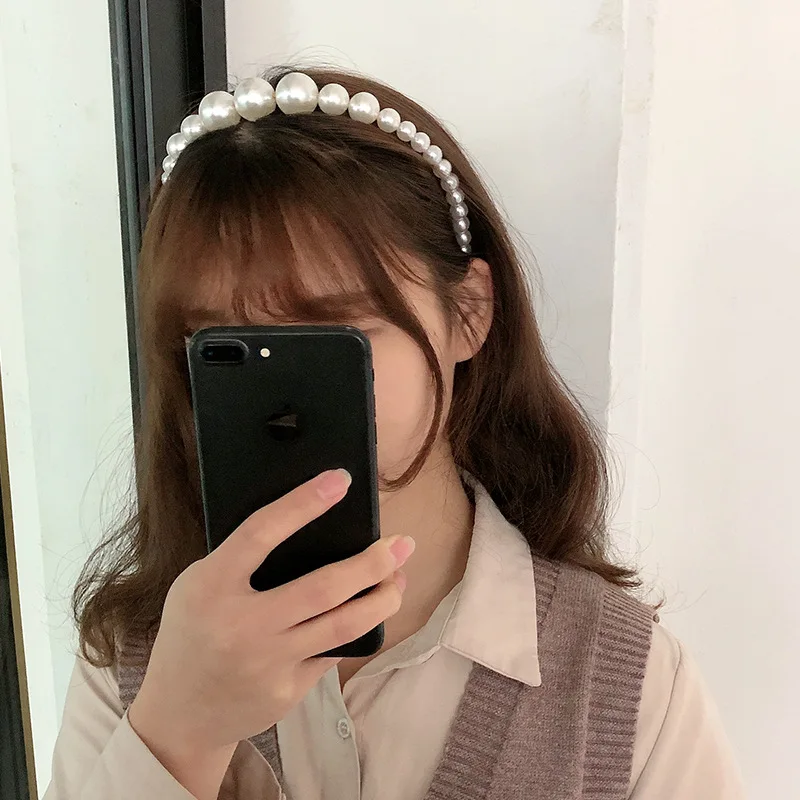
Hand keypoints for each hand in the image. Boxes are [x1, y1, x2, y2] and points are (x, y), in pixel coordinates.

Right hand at [128, 469, 413, 798]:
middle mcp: (241, 625)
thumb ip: (241, 560)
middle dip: (373, 563)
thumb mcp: (198, 585)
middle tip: (402, 544)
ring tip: (400, 579)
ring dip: (382, 598)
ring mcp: (267, 663)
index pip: (261, 533)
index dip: (302, 503)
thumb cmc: (192, 632)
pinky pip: (333, 652)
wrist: (179, 714)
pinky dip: (357, 629)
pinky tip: (370, 612)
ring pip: (343, 625)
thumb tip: (309, 525)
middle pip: (323, 588)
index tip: (339, 480)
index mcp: (211, 587)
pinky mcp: (287, 691)